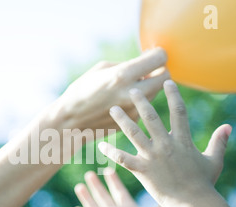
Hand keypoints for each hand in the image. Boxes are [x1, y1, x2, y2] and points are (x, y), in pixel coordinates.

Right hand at [54, 48, 169, 131]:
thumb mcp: (101, 69)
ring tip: (132, 87)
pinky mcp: (133, 122)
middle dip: (160, 71)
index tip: (152, 56)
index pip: (160, 58)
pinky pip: (144, 107)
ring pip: (156, 93)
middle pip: (166, 78)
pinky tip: (123, 103)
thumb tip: (148, 61)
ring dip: (150, 87)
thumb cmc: (82, 91)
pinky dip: (139, 102)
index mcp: (123, 75)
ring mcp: (134, 110)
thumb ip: (128, 64)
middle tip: (150, 71)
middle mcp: (132, 93)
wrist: (70, 122)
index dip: (158, 55)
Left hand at [98, 80, 231, 206]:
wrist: (193, 204)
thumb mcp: (214, 160)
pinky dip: (111, 152)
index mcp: (183, 140)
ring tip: (112, 109)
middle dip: (140, 102)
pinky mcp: (142, 170)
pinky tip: (100, 146)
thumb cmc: (203, 183)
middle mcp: (166, 145)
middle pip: (151, 118)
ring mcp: (153, 157)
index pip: (178, 111)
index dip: (173, 95)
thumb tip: (228, 126)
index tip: (167, 82)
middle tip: (131, 90)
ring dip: (122, 120)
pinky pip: (123, 159)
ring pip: (134, 134)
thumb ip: (219, 141)